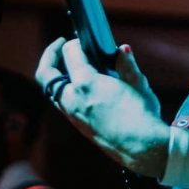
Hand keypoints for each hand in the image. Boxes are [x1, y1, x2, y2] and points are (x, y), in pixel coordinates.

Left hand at [36, 37, 169, 176]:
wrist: (141, 148)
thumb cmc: (142, 115)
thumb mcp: (138, 84)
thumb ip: (127, 64)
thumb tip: (122, 49)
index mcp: (86, 84)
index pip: (70, 53)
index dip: (74, 43)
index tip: (82, 41)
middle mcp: (73, 99)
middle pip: (47, 74)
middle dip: (50, 56)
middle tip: (60, 45)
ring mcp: (72, 114)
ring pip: (52, 90)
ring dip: (56, 74)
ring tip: (70, 65)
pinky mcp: (77, 124)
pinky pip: (61, 102)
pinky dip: (64, 89)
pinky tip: (81, 86)